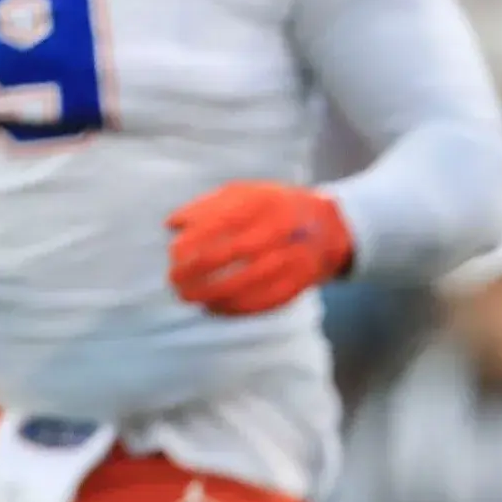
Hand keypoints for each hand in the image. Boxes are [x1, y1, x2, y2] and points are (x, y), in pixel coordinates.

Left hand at [168, 181, 353, 315]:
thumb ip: (207, 206)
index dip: (194, 241)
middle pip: (234, 252)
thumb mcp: (244, 193)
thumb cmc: (272, 208)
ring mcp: (295, 256)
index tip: (174, 253)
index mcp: (265, 202)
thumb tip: (172, 225)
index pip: (221, 223)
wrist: (329, 226)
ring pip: (250, 281)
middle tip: (175, 280)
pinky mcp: (301, 281)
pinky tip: (215, 308)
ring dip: (213, 293)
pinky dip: (236, 308)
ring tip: (190, 297)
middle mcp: (283, 228)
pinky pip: (266, 300)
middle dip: (198, 270)